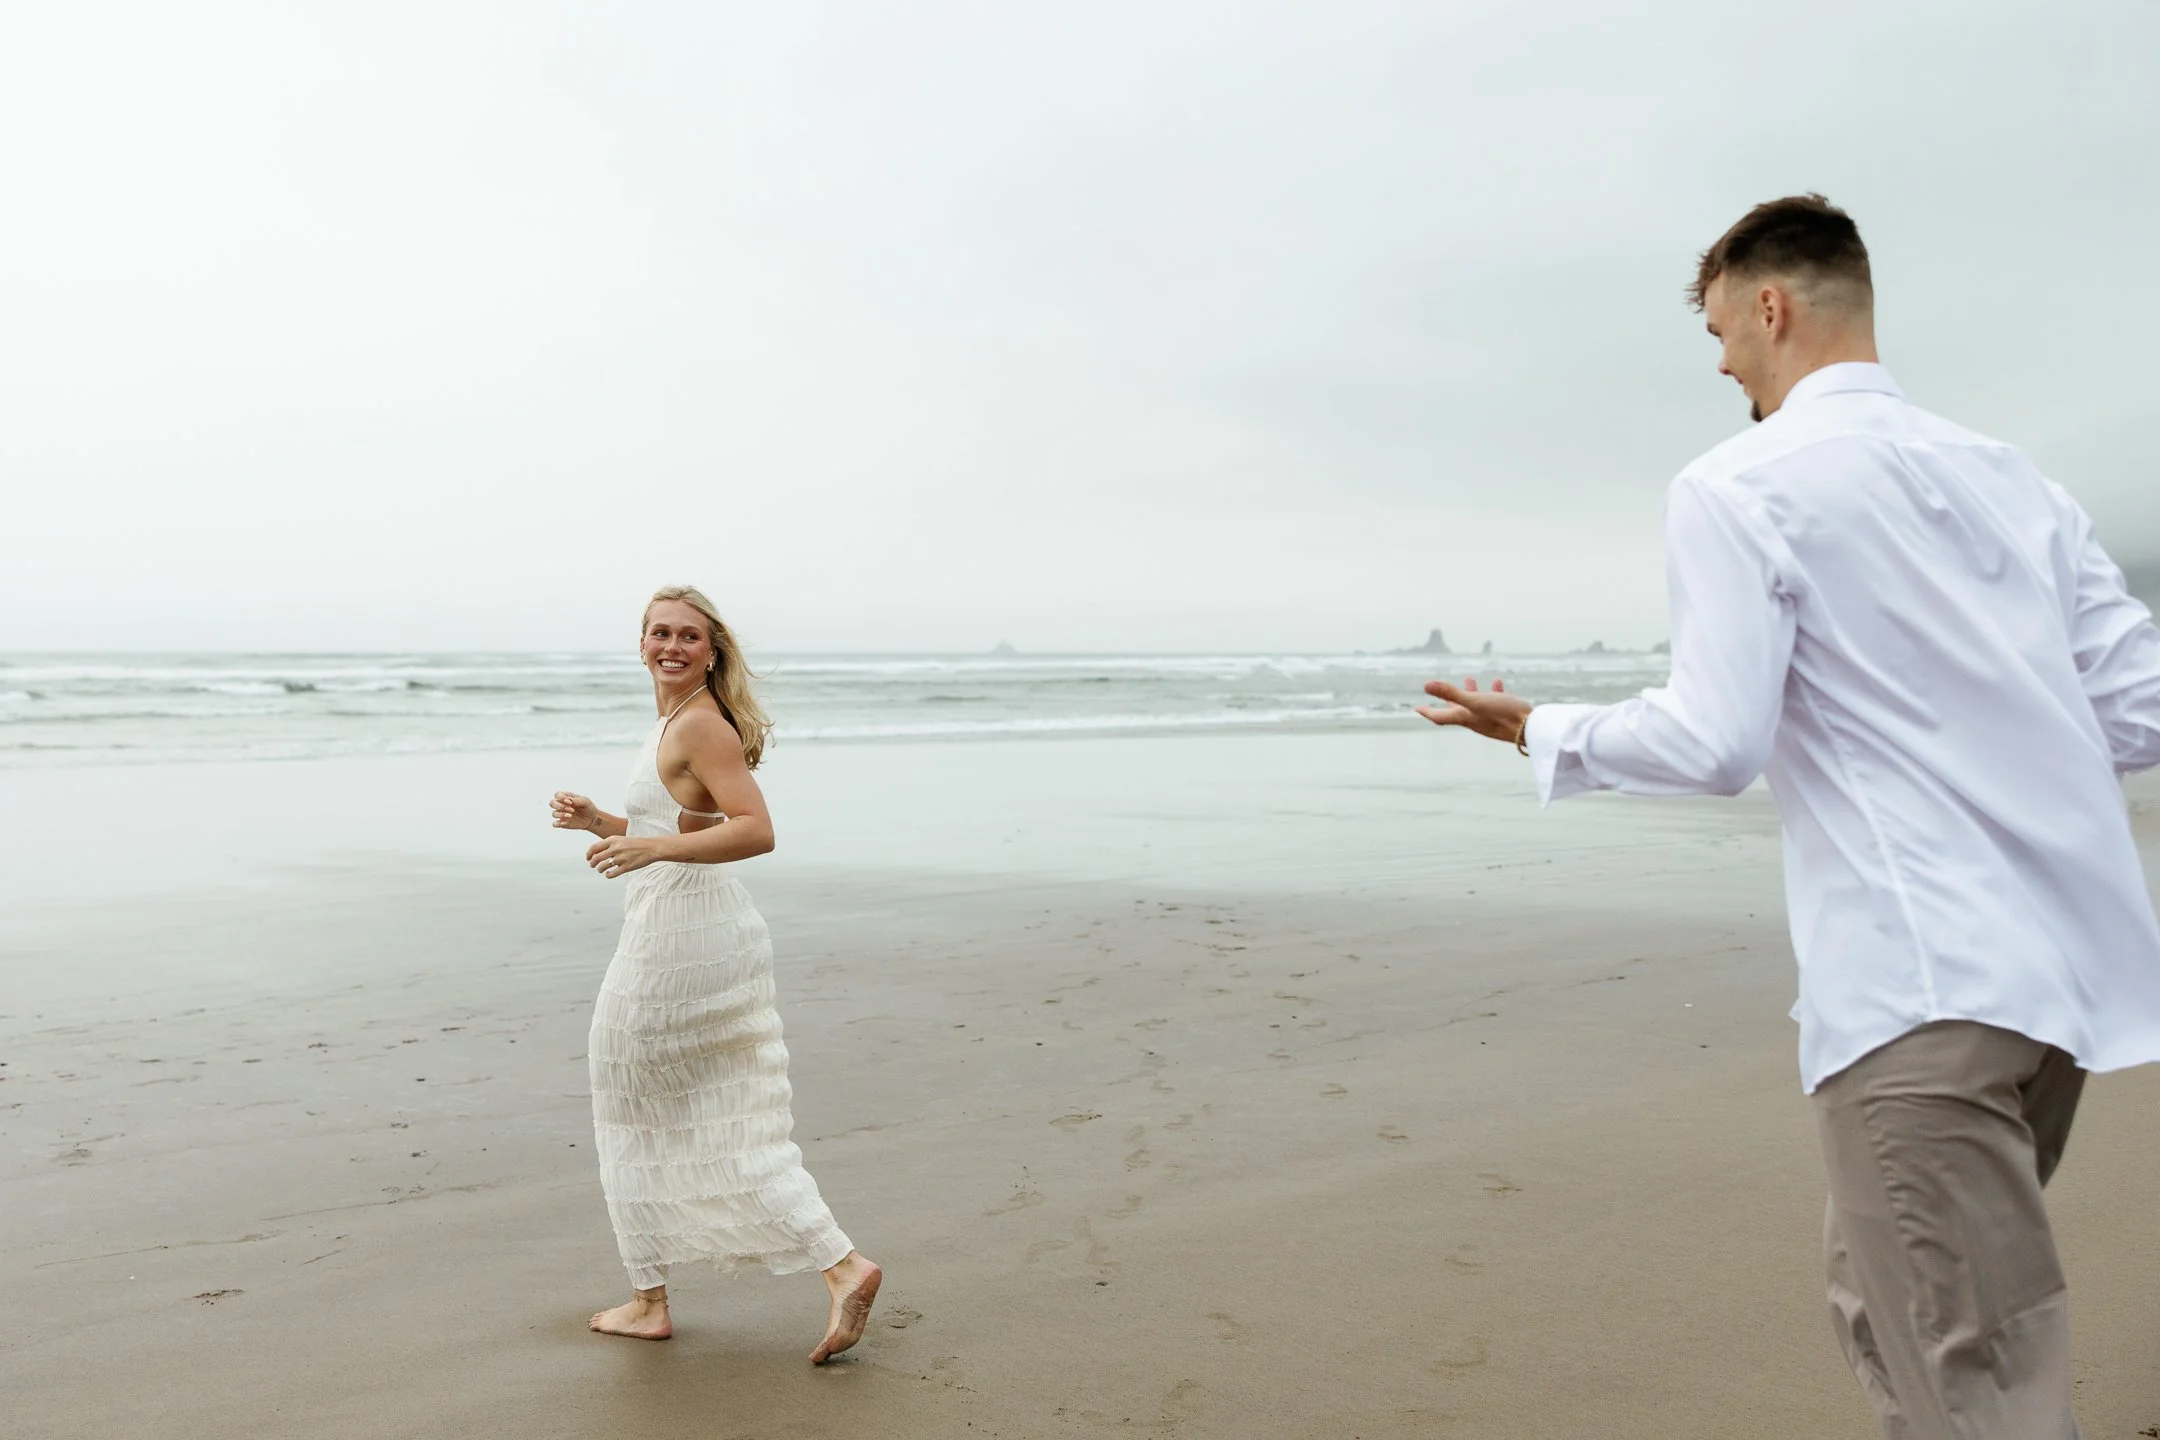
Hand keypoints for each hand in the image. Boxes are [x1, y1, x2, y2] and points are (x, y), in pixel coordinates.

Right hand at [552, 791, 601, 831]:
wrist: (592, 819)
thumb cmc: (588, 807)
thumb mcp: (586, 801)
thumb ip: (578, 800)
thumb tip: (570, 800)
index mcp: (566, 798)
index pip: (557, 794)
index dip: (561, 797)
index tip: (570, 802)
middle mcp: (562, 805)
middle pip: (552, 803)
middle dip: (560, 806)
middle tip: (571, 810)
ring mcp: (561, 814)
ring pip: (554, 813)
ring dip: (561, 814)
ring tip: (570, 816)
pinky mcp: (562, 823)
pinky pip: (555, 824)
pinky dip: (558, 823)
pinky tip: (565, 822)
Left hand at [587, 835, 664, 879]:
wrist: (652, 847)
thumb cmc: (635, 844)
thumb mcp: (621, 839)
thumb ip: (609, 845)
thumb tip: (595, 853)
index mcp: (613, 840)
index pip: (594, 847)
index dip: (588, 854)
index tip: (588, 858)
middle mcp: (616, 848)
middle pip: (596, 858)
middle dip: (592, 863)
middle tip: (593, 865)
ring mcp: (621, 858)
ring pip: (602, 867)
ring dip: (599, 869)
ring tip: (601, 870)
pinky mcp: (627, 867)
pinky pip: (612, 874)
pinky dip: (608, 875)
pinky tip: (609, 874)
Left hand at [1417, 676, 1533, 744]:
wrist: (1533, 729)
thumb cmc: (1503, 715)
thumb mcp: (1475, 701)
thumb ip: (1452, 693)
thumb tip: (1426, 685)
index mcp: (1466, 718)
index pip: (1440, 716)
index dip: (1428, 712)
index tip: (1417, 708)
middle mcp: (1477, 720)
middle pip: (1458, 712)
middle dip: (1448, 702)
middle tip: (1440, 695)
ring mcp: (1492, 720)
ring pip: (1477, 706)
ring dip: (1471, 693)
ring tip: (1470, 678)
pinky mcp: (1507, 716)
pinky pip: (1496, 703)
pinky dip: (1493, 692)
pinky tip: (1497, 682)